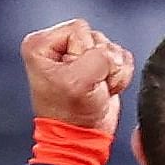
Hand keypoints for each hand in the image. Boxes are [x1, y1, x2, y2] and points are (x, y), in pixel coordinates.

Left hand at [20, 19, 135, 134]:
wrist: (82, 135)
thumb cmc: (70, 113)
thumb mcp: (80, 81)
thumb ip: (101, 58)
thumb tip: (115, 55)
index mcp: (42, 44)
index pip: (80, 29)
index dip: (85, 53)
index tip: (77, 76)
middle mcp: (59, 46)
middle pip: (97, 37)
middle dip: (101, 63)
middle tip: (89, 85)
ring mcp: (80, 55)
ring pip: (112, 48)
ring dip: (112, 71)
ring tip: (97, 89)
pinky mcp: (99, 65)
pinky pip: (122, 57)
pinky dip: (120, 75)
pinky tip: (106, 88)